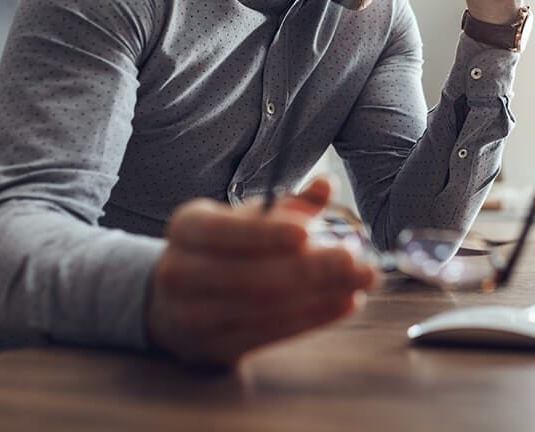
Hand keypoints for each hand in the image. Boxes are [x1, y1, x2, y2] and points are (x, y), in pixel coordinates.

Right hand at [146, 178, 377, 367]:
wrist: (173, 304)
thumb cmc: (224, 250)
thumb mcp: (246, 220)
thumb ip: (289, 204)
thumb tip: (327, 186)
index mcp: (187, 228)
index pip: (223, 231)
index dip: (264, 234)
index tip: (307, 231)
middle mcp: (181, 273)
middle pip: (250, 276)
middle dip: (310, 268)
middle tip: (356, 261)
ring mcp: (192, 316)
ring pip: (265, 308)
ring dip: (321, 295)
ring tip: (360, 282)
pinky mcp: (214, 348)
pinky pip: (271, 333)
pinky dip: (314, 317)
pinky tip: (345, 302)